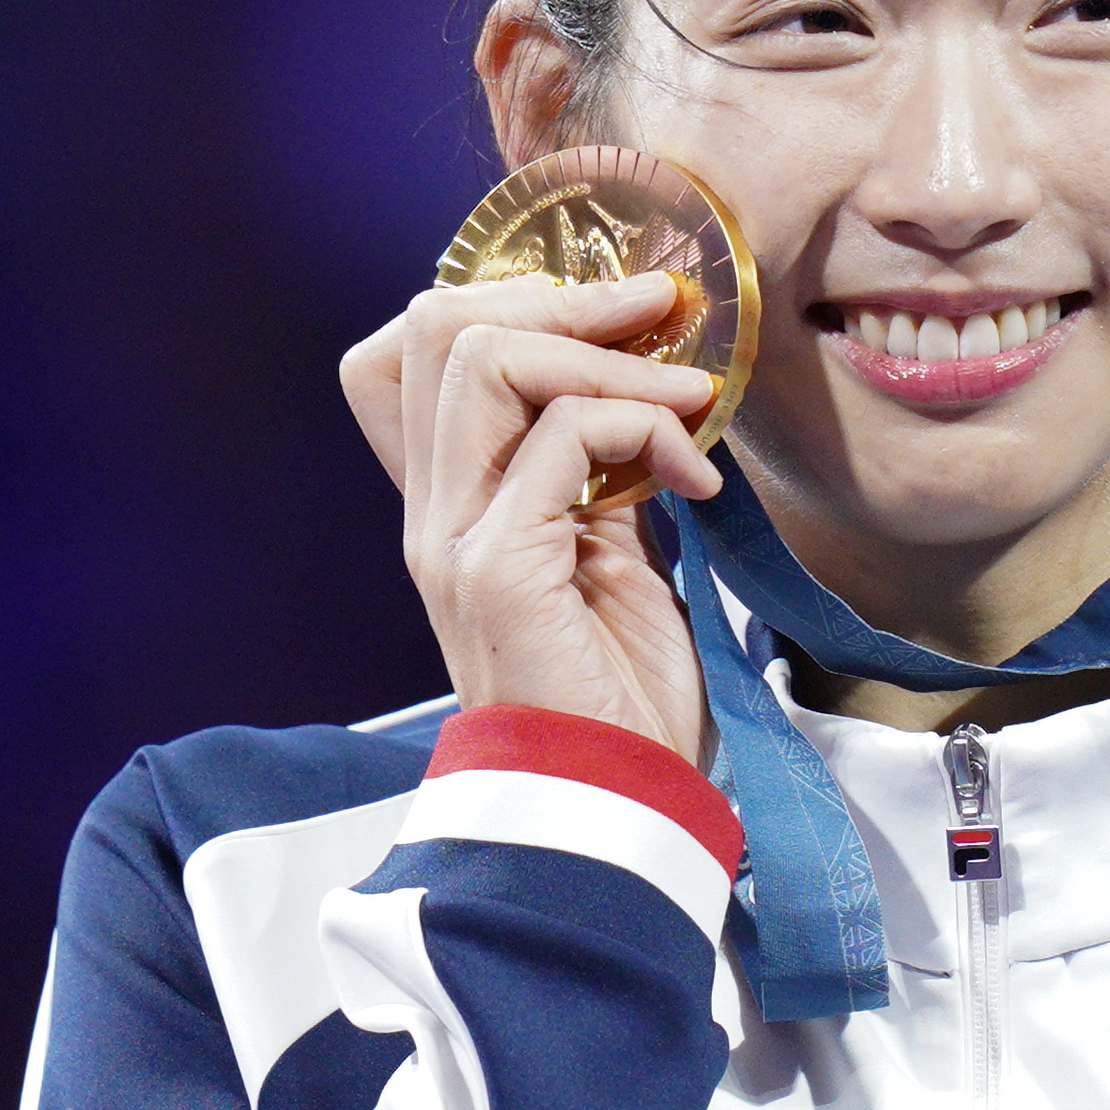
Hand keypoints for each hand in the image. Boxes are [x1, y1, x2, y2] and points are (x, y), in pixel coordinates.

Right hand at [340, 272, 718, 761]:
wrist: (616, 811)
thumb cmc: (624, 701)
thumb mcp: (618, 561)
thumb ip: (606, 479)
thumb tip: (649, 396)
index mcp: (451, 505)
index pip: (414, 352)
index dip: (510, 302)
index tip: (616, 320)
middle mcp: (433, 513)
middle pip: (438, 327)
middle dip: (564, 297)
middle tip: (659, 318)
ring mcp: (455, 539)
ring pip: (485, 357)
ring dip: (609, 356)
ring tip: (690, 399)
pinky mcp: (498, 569)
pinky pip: (562, 436)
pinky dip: (646, 427)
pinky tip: (695, 480)